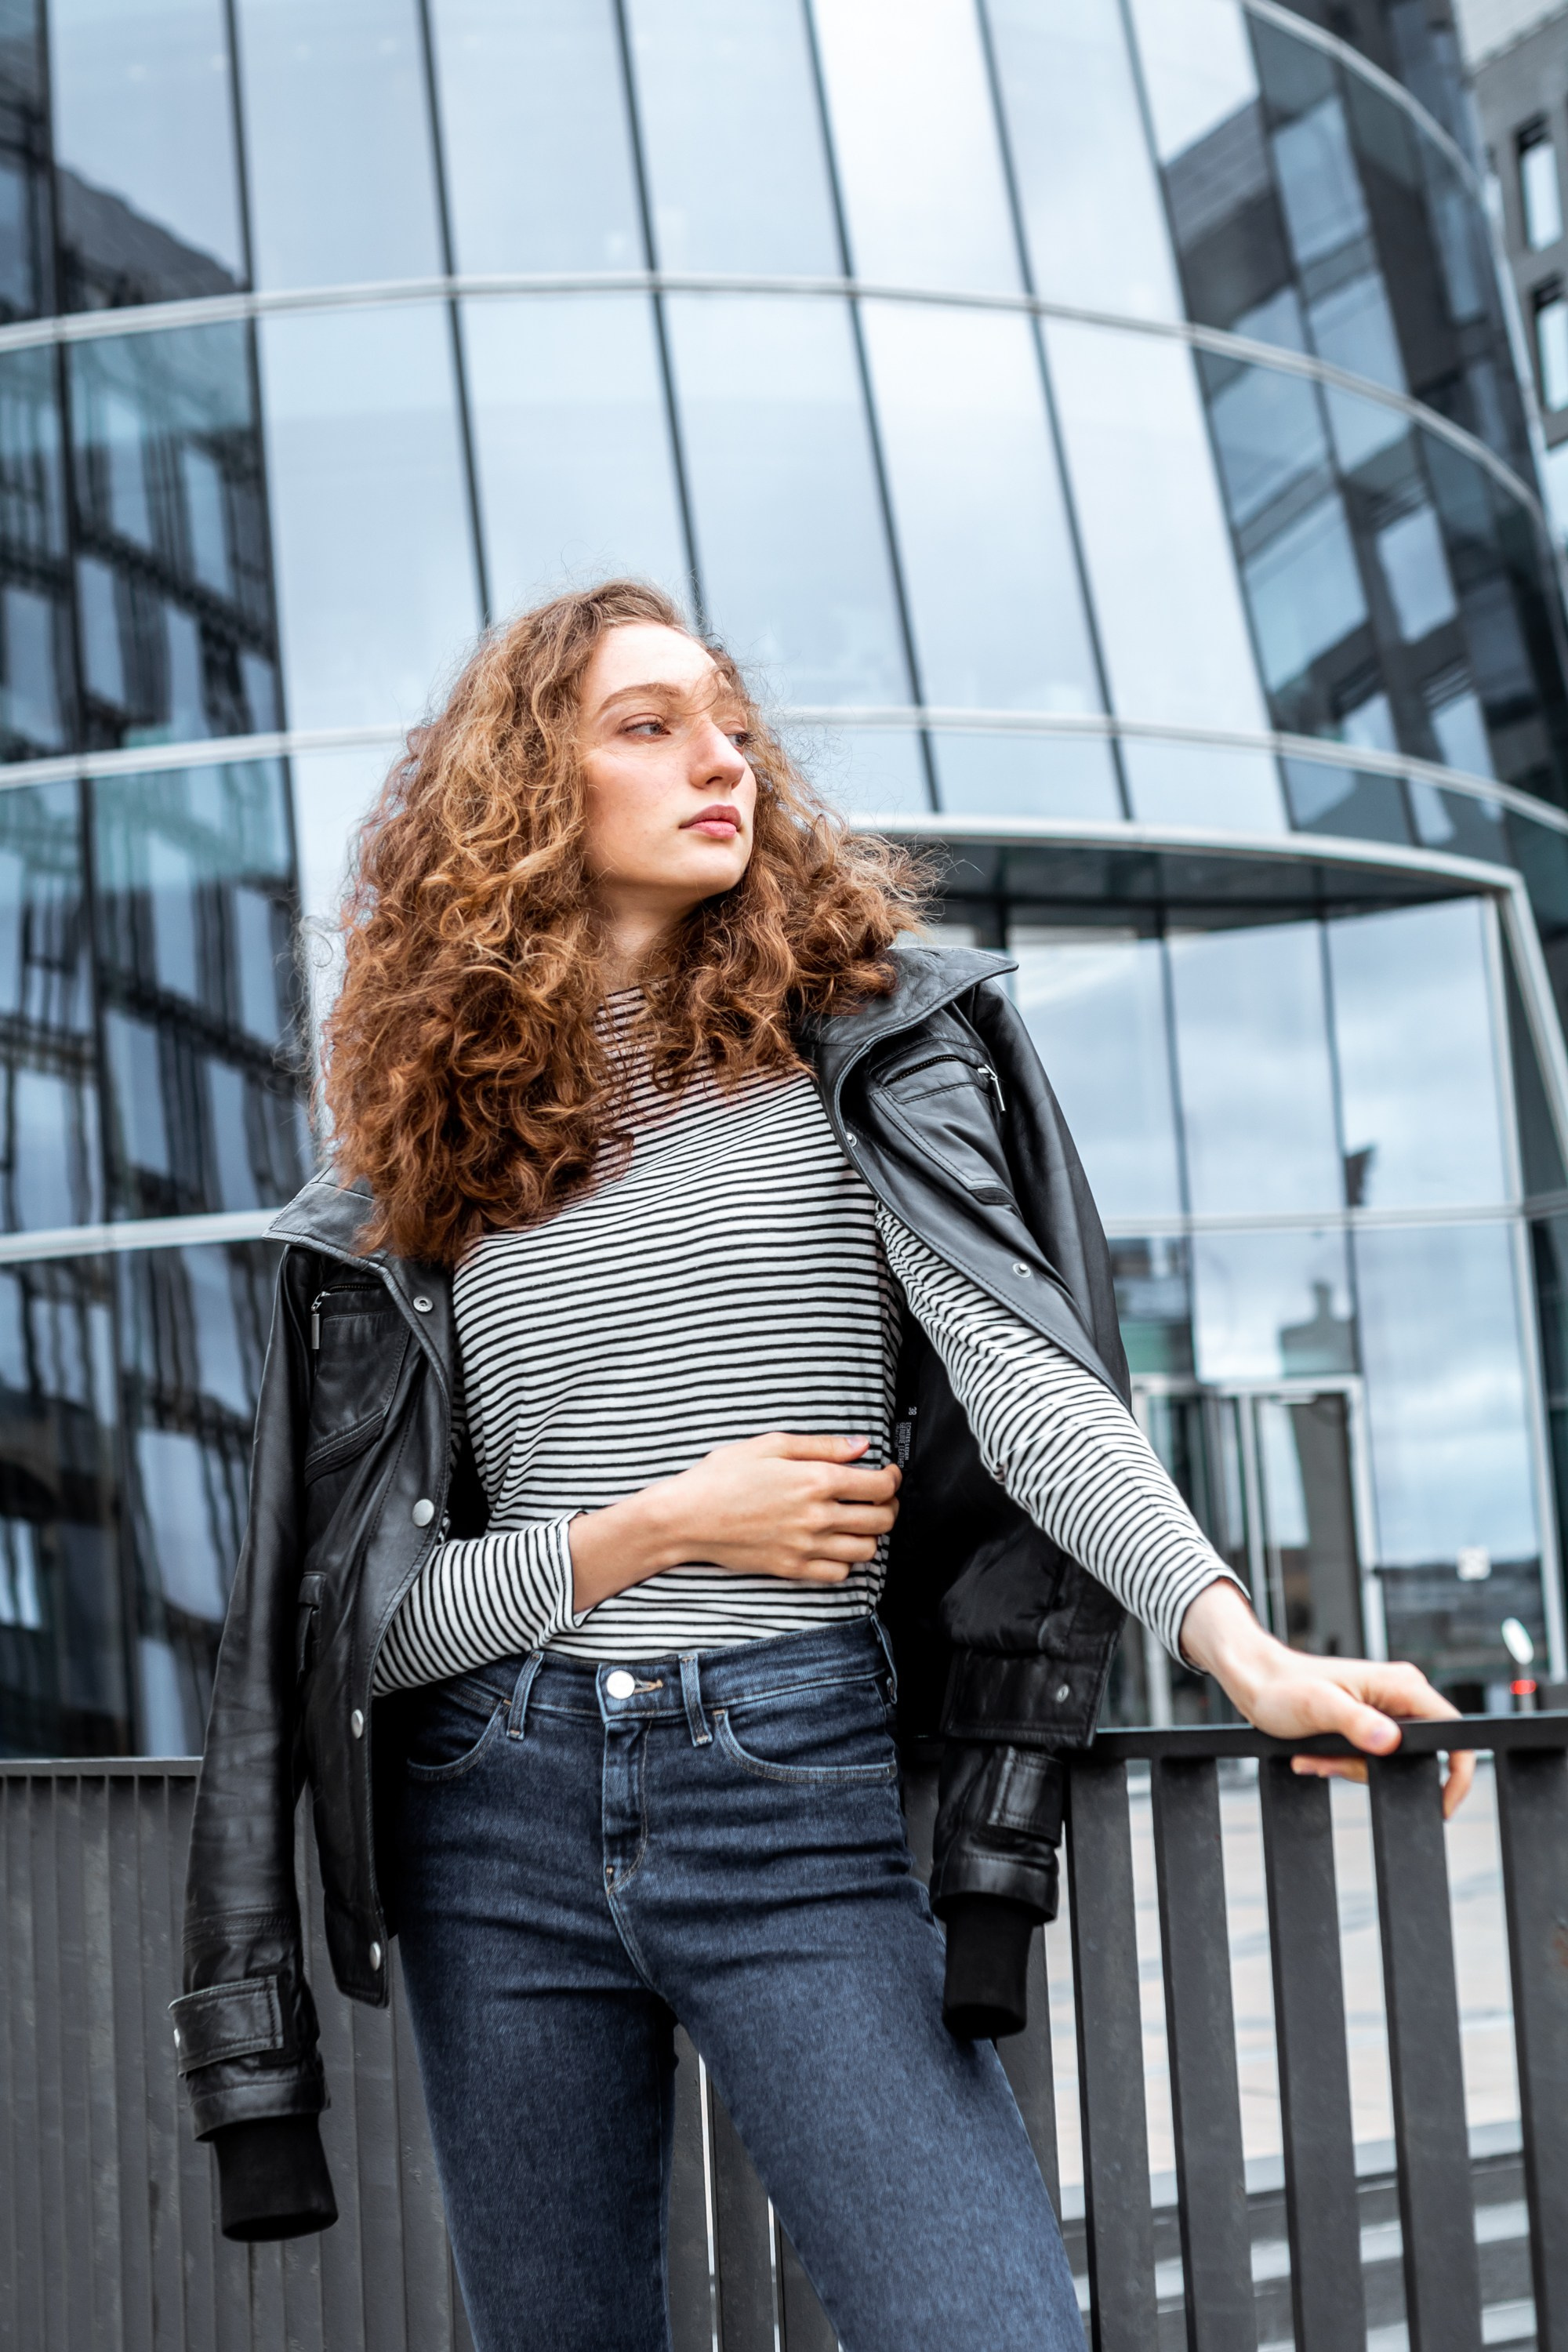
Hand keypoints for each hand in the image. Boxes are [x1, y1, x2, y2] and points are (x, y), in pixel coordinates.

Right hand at [568, 1433, 900, 1611]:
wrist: (687, 1517)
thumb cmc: (722, 1476)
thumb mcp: (771, 1445)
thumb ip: (822, 1446)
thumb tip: (861, 1446)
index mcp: (815, 1481)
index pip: (879, 1486)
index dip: (892, 1478)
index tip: (887, 1473)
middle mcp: (817, 1517)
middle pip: (881, 1520)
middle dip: (888, 1506)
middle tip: (878, 1496)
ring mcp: (806, 1547)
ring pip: (866, 1550)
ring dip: (871, 1535)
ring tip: (858, 1521)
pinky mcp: (793, 1568)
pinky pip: (839, 1573)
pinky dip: (846, 1561)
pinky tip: (834, 1544)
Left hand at [1179, 1579, 1474, 1817]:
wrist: (1254, 1679)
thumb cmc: (1282, 1687)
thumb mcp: (1319, 1708)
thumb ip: (1357, 1724)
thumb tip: (1390, 1742)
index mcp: (1400, 1685)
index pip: (1454, 1731)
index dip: (1457, 1772)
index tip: (1441, 1805)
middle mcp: (1399, 1693)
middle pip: (1419, 1753)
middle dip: (1376, 1770)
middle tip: (1335, 1765)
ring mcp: (1385, 1707)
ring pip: (1391, 1760)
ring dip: (1352, 1768)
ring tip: (1316, 1756)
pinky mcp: (1368, 1720)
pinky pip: (1370, 1756)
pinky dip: (1344, 1763)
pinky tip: (1316, 1755)